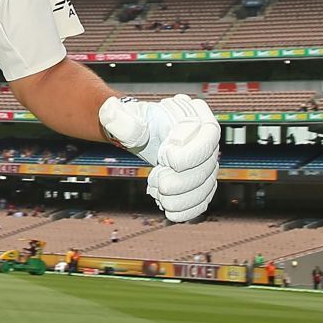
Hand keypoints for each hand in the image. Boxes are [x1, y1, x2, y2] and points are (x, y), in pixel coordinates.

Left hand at [99, 94, 219, 221]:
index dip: (191, 152)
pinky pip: (202, 200)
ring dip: (180, 197)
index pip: (210, 135)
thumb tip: (111, 113)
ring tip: (157, 192)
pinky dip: (186, 210)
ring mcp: (208, 162)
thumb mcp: (126, 115)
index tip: (165, 157)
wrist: (143, 134)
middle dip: (180, 181)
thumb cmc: (136, 121)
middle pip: (207, 166)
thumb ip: (118, 116)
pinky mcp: (202, 181)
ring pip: (205, 186)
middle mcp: (208, 139)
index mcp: (196, 115)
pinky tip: (168, 210)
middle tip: (155, 180)